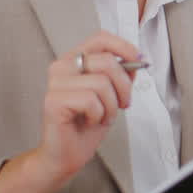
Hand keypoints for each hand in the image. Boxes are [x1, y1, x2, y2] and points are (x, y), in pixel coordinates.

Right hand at [33, 30, 141, 185]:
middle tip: (122, 104)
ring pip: (102, 83)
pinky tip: (90, 121)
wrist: (67, 154)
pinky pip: (91, 100)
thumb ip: (121, 74)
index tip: (138, 61)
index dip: (123, 47)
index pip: (100, 38)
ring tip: (102, 116)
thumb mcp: (112, 94)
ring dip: (111, 106)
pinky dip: (99, 114)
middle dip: (123, 87)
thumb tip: (137, 61)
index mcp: (75, 60)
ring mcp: (55, 83)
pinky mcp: (53, 101)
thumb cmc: (86, 125)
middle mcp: (62, 67)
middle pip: (107, 62)